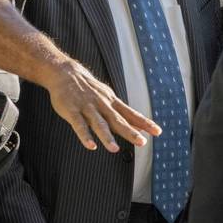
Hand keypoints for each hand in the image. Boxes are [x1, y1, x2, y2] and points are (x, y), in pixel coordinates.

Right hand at [43, 59, 159, 151]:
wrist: (65, 73)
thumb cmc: (89, 89)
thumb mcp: (108, 98)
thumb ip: (122, 114)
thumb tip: (139, 127)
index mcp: (112, 102)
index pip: (131, 114)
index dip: (144, 123)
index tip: (157, 132)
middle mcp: (102, 105)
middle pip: (118, 120)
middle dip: (130, 132)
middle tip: (141, 142)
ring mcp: (87, 107)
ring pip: (98, 123)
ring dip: (107, 136)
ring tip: (114, 149)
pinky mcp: (72, 111)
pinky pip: (79, 125)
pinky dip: (85, 135)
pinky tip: (91, 145)